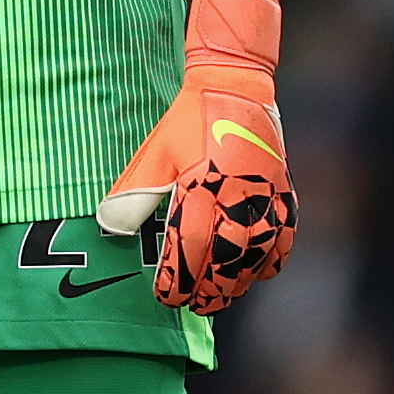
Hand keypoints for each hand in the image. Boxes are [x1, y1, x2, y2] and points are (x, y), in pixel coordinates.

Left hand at [101, 0, 291, 313]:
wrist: (235, 88)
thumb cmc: (187, 121)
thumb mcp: (154, 154)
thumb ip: (134, 194)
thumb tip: (109, 227)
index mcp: (201, 188)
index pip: (188, 250)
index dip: (177, 280)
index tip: (164, 296)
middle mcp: (236, 198)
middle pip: (225, 264)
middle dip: (208, 291)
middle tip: (192, 306)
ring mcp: (264, 199)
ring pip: (256, 258)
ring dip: (238, 284)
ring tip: (220, 298)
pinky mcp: (282, 194)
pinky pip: (284, 240)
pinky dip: (271, 262)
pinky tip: (256, 274)